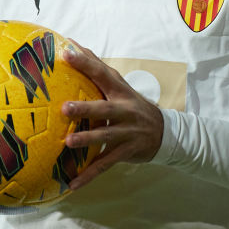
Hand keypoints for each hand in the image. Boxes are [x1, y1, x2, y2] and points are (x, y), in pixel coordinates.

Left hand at [60, 42, 163, 190]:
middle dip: (85, 109)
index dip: (85, 63)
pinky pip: (106, 164)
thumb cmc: (133, 106)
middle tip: (64, 108)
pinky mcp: (127, 151)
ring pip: (106, 136)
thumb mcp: (120, 87)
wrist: (164, 132)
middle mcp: (125, 110)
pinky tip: (73, 183)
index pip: (102, 73)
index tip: (66, 53)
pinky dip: (89, 175)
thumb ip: (97, 69)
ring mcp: (127, 132)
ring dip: (87, 139)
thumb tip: (72, 45)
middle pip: (104, 108)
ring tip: (68, 142)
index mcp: (120, 91)